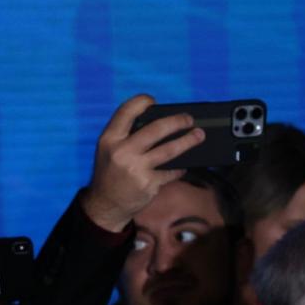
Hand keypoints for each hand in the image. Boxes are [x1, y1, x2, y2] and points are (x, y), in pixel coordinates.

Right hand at [79, 95, 203, 231]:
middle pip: (155, 129)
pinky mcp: (149, 183)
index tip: (153, 100)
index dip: (141, 102)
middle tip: (189, 119)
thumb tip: (158, 121)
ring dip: (188, 141)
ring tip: (199, 135)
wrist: (106, 204)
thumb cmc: (111, 172)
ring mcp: (136, 168)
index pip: (125, 112)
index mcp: (109, 139)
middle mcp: (122, 151)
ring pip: (169, 149)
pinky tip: (183, 165)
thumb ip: (126, 136)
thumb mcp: (109, 150)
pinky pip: (172, 171)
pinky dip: (179, 168)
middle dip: (177, 121)